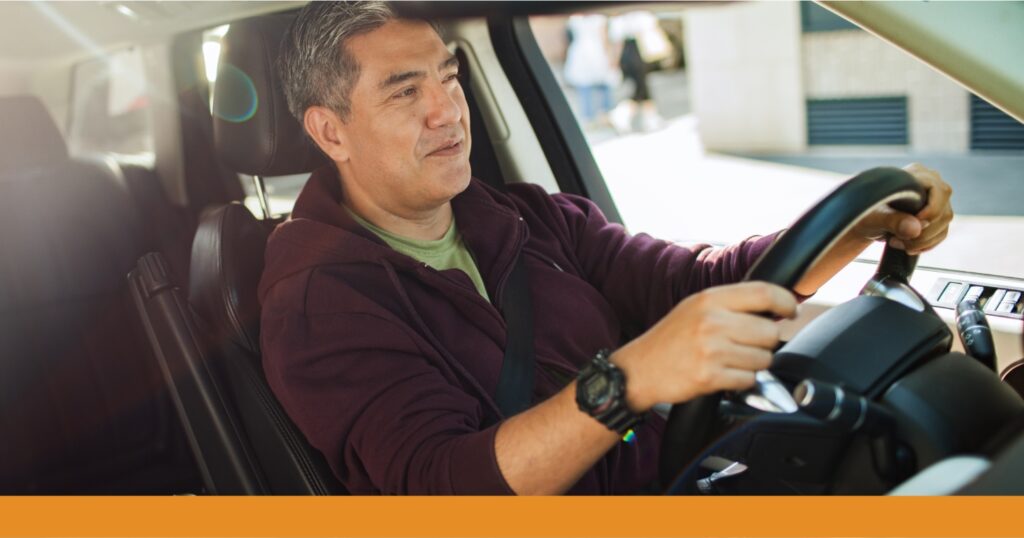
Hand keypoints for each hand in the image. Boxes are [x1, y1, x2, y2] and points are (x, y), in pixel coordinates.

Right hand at [611, 282, 796, 411]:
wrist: (639, 369)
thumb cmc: (670, 340)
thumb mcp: (695, 308)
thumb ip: (730, 304)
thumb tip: (774, 307)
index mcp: (709, 299)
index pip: (763, 293)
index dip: (786, 301)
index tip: (791, 310)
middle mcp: (711, 321)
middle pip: (769, 331)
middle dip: (766, 342)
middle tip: (748, 345)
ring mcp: (711, 350)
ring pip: (763, 358)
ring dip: (754, 363)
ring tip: (731, 361)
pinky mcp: (710, 376)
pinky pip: (749, 379)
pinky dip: (742, 380)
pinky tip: (723, 374)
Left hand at [852, 163, 953, 254]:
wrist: (865, 221)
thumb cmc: (866, 211)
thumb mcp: (873, 215)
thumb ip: (892, 219)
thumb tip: (915, 228)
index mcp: (917, 175)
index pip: (940, 191)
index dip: (931, 212)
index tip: (913, 225)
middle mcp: (932, 186)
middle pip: (944, 213)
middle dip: (922, 233)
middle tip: (898, 239)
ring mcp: (937, 202)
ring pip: (943, 226)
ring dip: (921, 241)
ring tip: (897, 242)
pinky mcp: (936, 218)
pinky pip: (940, 235)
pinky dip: (925, 245)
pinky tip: (907, 247)